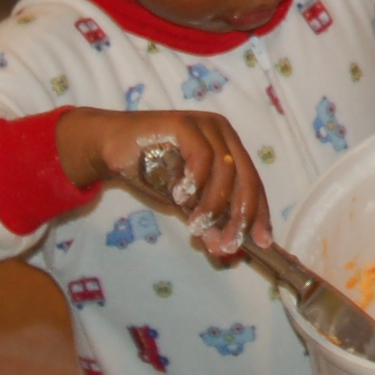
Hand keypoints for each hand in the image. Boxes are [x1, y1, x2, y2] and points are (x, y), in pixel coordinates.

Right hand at [54, 109, 269, 257]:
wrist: (112, 147)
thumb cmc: (151, 172)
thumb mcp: (184, 204)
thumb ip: (205, 222)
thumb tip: (224, 251)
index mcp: (230, 149)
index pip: (254, 183)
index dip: (259, 214)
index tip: (261, 242)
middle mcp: (223, 134)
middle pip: (246, 178)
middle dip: (239, 216)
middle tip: (226, 243)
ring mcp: (205, 126)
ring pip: (225, 171)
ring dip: (212, 205)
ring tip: (196, 225)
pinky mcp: (185, 123)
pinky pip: (201, 156)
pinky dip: (195, 181)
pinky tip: (180, 197)